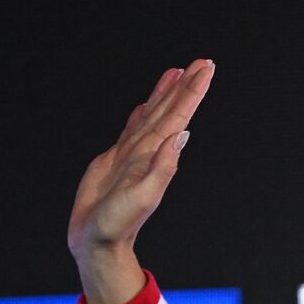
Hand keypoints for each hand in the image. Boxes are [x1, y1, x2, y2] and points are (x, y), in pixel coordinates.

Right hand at [67, 59, 214, 301]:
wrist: (97, 241)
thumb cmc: (118, 223)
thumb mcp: (144, 196)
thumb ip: (163, 166)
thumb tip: (182, 135)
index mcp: (157, 156)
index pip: (179, 117)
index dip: (192, 93)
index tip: (206, 70)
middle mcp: (148, 151)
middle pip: (170, 111)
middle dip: (186, 86)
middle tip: (203, 62)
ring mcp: (132, 155)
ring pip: (152, 115)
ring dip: (165, 94)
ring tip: (177, 72)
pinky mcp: (114, 161)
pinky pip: (130, 130)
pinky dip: (140, 115)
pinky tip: (145, 105)